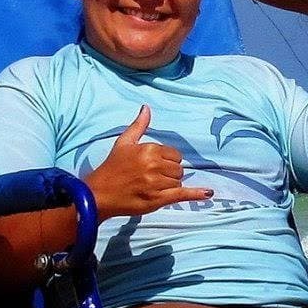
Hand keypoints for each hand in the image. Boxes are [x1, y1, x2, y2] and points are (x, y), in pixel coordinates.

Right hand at [83, 105, 213, 218]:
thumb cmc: (112, 167)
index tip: (154, 167)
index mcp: (149, 150)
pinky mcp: (157, 200)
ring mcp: (156, 183)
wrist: (99, 194)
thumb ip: (139, 126)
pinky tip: (208, 193)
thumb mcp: (124, 143)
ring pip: (178, 182)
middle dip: (169, 173)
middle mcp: (154, 165)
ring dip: (169, 185)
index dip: (167, 161)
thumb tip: (146, 108)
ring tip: (152, 187)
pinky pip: (182, 195)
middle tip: (151, 178)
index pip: (174, 155)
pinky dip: (196, 194)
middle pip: (178, 169)